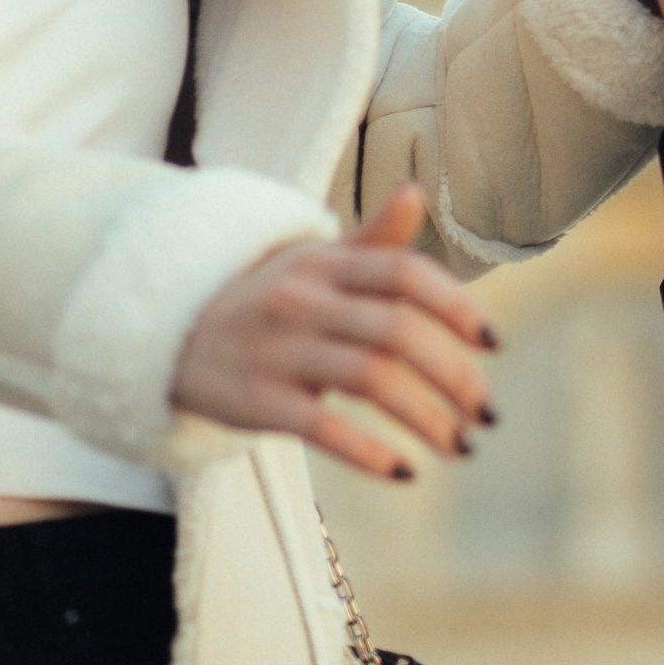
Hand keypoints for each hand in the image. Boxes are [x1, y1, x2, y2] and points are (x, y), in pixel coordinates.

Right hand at [169, 185, 497, 478]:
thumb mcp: (311, 262)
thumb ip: (372, 241)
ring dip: (428, 420)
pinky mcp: (255, 401)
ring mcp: (278, 350)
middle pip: (396, 333)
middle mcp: (302, 300)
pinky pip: (321, 427)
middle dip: (454, 377)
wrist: (168, 333)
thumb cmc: (264, 297)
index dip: (456, 306)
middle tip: (489, 414)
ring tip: (462, 447)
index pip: (404, 274)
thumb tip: (417, 192)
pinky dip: (370, 453)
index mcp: (324, 263)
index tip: (495, 344)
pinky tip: (405, 472)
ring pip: (369, 381)